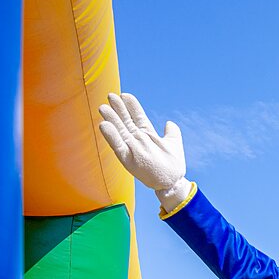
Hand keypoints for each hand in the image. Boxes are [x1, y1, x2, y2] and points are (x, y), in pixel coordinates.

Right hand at [97, 92, 190, 210]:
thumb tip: (169, 122)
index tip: (125, 95)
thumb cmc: (172, 165)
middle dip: (119, 109)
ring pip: (120, 131)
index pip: (138, 117)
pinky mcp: (128, 160)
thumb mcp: (174, 145)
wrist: (173, 184)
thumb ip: (172, 132)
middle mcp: (139, 140)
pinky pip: (118, 146)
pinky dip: (111, 136)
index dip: (132, 106)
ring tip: (103, 108)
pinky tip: (104, 126)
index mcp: (148, 135)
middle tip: (110, 95)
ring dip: (111, 120)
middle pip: (126, 121)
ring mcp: (133, 149)